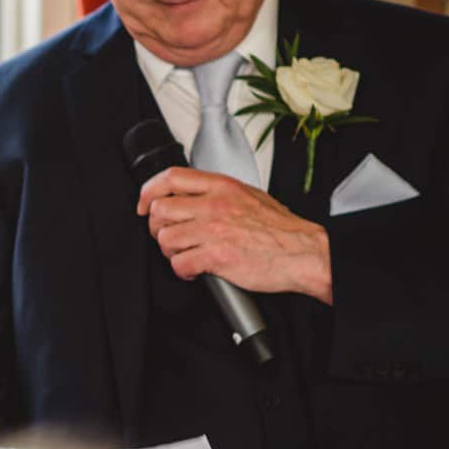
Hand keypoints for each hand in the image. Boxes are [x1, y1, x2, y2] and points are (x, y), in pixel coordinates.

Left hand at [136, 167, 331, 304]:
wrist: (303, 252)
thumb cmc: (281, 229)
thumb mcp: (250, 195)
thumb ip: (220, 193)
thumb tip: (194, 196)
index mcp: (222, 186)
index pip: (171, 177)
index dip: (149, 191)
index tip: (145, 204)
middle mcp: (215, 205)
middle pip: (160, 210)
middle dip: (157, 227)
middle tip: (169, 237)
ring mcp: (214, 230)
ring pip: (165, 238)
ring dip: (170, 251)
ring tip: (185, 255)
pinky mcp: (216, 256)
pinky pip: (179, 263)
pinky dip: (182, 271)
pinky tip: (194, 271)